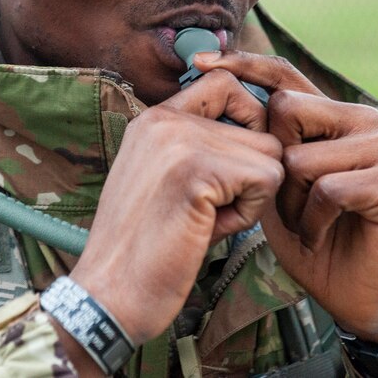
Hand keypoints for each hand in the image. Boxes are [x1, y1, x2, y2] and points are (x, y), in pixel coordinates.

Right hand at [67, 68, 284, 345]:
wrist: (107, 295)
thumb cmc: (143, 251)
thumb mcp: (167, 181)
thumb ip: (202, 149)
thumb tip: (264, 134)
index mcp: (154, 119)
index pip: (224, 81)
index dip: (249, 114)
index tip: (238, 160)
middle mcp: (165, 118)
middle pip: (259, 122)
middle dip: (252, 170)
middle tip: (214, 207)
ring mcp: (179, 140)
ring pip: (270, 152)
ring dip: (252, 195)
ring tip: (208, 220)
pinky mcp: (195, 171)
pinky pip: (266, 179)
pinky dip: (248, 214)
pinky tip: (208, 230)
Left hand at [191, 51, 377, 347]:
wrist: (358, 296)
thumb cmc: (310, 237)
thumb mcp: (272, 185)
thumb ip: (257, 145)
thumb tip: (211, 100)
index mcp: (333, 114)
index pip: (284, 74)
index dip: (242, 64)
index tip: (197, 61)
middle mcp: (363, 119)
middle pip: (286, 110)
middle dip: (271, 162)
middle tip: (288, 203)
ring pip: (300, 157)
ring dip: (292, 202)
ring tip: (309, 222)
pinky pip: (328, 190)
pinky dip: (314, 222)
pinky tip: (322, 235)